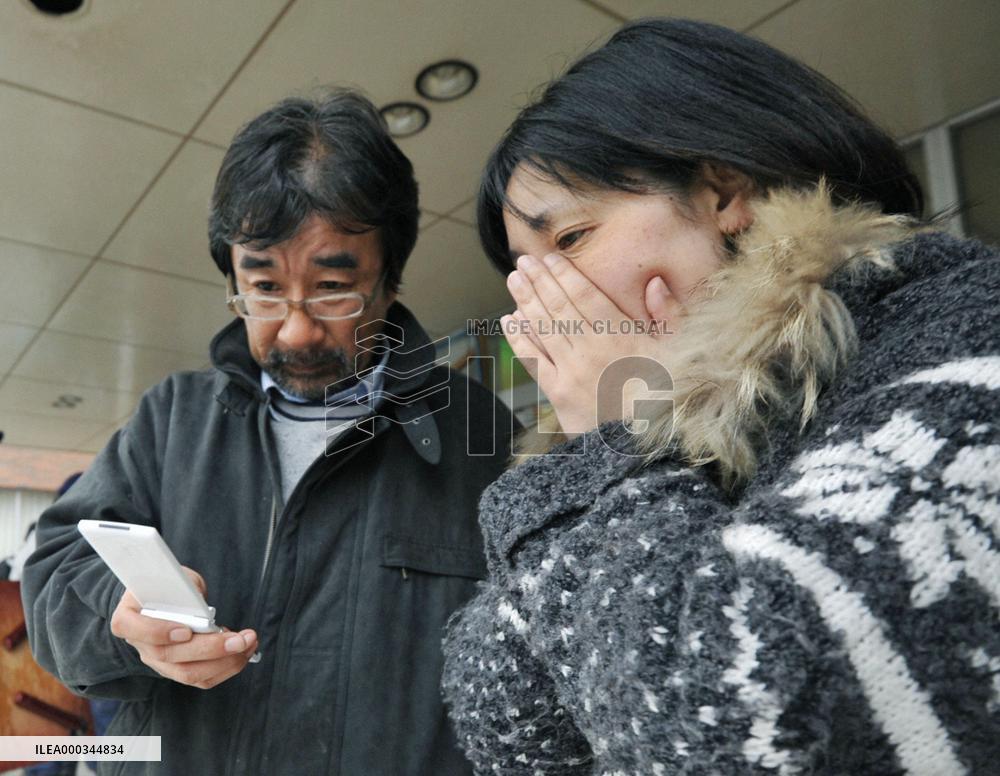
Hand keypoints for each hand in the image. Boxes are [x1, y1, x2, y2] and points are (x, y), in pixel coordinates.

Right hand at [110, 566, 257, 689]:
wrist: (161, 599)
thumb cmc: (167, 585)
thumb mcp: (173, 578)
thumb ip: (183, 590)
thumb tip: (200, 606)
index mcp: (128, 617)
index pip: (134, 629)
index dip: (158, 632)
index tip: (186, 630)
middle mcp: (140, 646)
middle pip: (170, 656)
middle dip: (210, 649)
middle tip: (241, 638)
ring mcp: (158, 662)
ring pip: (188, 673)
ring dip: (225, 661)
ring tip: (249, 643)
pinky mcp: (178, 670)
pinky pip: (202, 679)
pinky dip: (227, 667)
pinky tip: (243, 651)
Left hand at [503, 253, 678, 437]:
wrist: (649, 449)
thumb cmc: (669, 399)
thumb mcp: (680, 354)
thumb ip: (669, 316)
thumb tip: (654, 283)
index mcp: (621, 336)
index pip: (586, 295)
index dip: (565, 274)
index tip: (551, 258)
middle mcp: (592, 350)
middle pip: (559, 306)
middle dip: (539, 280)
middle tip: (524, 261)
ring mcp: (572, 372)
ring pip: (543, 328)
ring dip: (526, 301)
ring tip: (514, 279)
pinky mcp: (559, 395)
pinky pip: (534, 360)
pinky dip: (520, 339)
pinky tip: (509, 321)